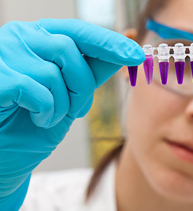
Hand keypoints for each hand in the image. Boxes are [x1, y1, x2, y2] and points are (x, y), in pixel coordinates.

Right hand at [0, 18, 144, 210]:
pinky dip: (43, 110)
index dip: (110, 43)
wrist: (9, 153)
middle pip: (69, 50)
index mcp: (42, 37)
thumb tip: (127, 50)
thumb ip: (93, 71)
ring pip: (52, 73)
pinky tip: (35, 118)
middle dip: (82, 86)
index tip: (137, 54)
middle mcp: (20, 37)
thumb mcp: (73, 94)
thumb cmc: (37, 120)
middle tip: (76, 109)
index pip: (81, 32)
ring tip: (49, 116)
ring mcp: (2, 54)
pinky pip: (32, 89)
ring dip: (62, 104)